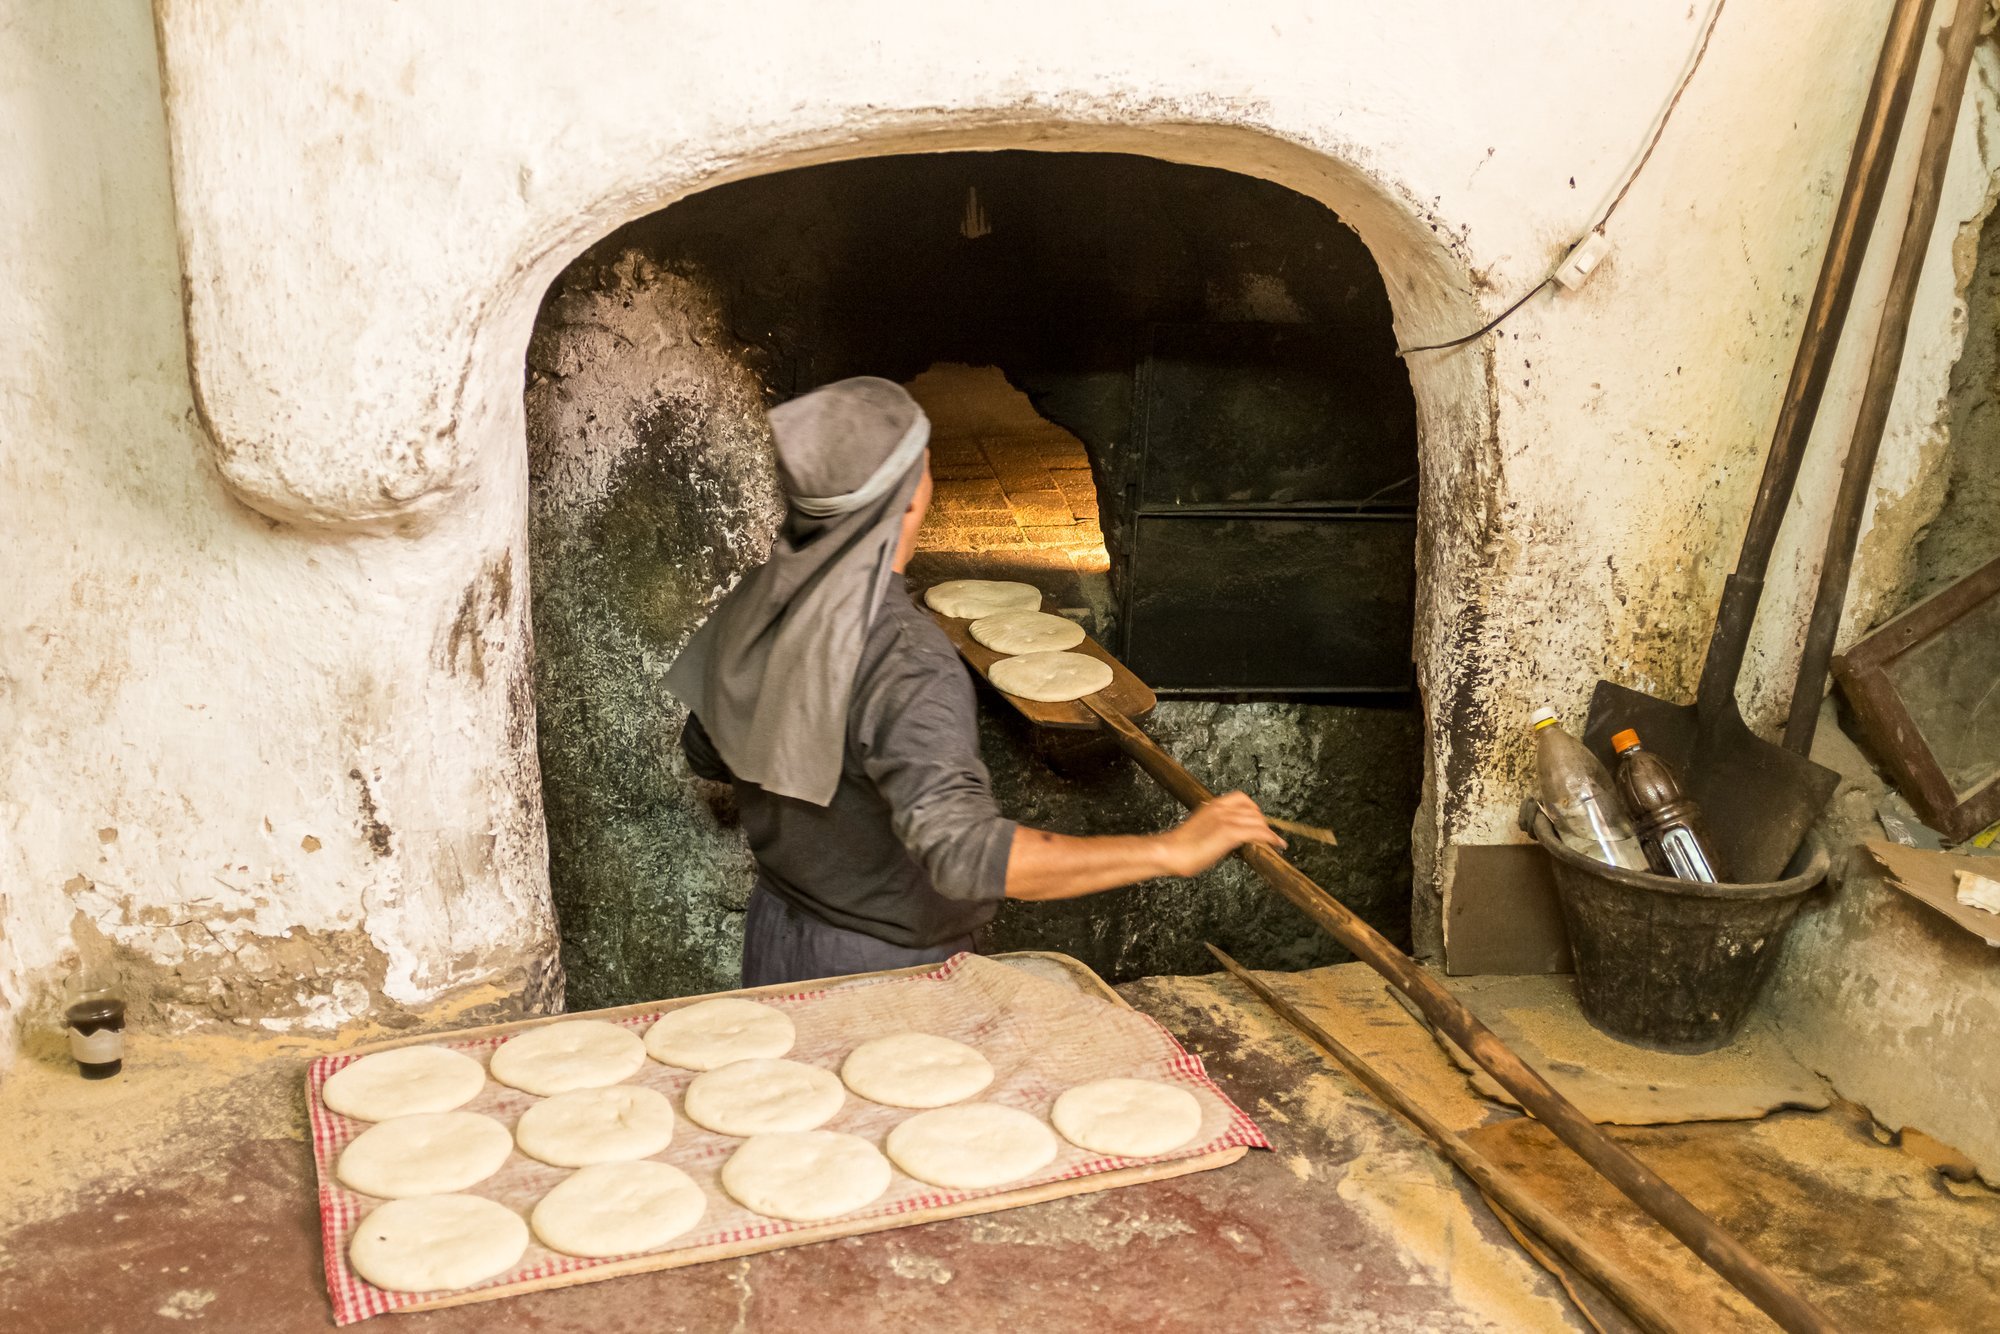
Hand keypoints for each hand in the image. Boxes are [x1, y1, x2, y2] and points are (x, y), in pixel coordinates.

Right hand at [1154, 792, 1285, 877]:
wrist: (1170, 852)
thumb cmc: (1180, 846)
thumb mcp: (1200, 828)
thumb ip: (1214, 827)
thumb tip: (1226, 837)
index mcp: (1213, 805)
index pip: (1241, 798)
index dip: (1254, 810)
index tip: (1258, 821)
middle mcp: (1221, 808)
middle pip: (1253, 810)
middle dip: (1263, 823)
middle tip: (1268, 836)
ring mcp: (1226, 819)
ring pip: (1258, 821)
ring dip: (1269, 832)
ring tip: (1275, 842)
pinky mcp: (1230, 832)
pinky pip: (1258, 832)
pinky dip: (1271, 838)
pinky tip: (1277, 844)